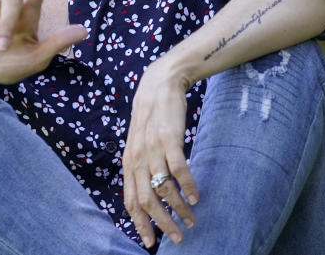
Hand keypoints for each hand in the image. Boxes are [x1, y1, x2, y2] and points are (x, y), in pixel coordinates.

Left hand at [122, 59, 198, 247]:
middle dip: (162, 223)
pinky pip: (178, 169)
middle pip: (146, 201)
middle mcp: (137, 159)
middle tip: (178, 237)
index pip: (131, 201)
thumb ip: (141, 167)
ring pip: (163, 188)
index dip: (140, 224)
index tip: (152, 243)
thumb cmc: (152, 117)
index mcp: (129, 163)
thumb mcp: (139, 144)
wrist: (159, 85)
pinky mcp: (169, 138)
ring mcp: (152, 148)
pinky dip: (188, 187)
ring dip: (178, 208)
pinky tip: (196, 196)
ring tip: (191, 218)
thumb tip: (149, 193)